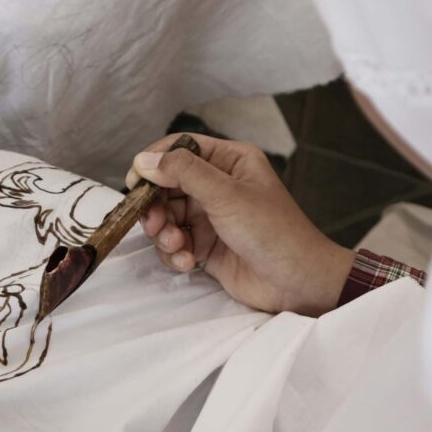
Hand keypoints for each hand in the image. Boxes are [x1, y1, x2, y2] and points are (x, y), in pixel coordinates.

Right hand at [127, 134, 355, 316]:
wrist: (296, 282)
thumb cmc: (273, 232)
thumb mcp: (227, 195)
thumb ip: (183, 173)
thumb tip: (145, 160)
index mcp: (230, 162)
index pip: (181, 149)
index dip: (155, 162)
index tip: (135, 181)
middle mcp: (219, 186)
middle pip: (167, 186)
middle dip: (156, 206)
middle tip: (153, 224)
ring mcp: (212, 218)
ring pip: (167, 218)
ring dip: (164, 233)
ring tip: (177, 246)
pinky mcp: (207, 247)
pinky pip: (175, 244)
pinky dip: (174, 253)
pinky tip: (187, 262)